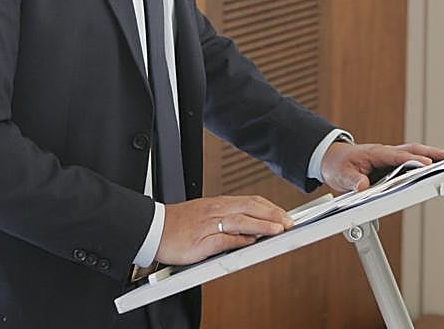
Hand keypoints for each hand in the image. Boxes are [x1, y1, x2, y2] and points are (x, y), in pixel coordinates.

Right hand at [155, 195, 293, 265]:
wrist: (153, 228)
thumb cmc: (179, 224)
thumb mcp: (207, 216)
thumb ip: (229, 221)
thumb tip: (251, 231)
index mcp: (219, 204)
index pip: (251, 201)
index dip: (271, 208)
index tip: (285, 215)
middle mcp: (217, 210)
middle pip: (250, 207)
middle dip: (273, 215)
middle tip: (289, 222)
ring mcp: (209, 224)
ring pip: (241, 220)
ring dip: (262, 225)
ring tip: (278, 230)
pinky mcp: (200, 240)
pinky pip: (223, 238)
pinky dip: (239, 240)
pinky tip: (251, 243)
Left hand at [320, 142, 443, 192]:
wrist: (332, 158)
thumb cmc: (337, 164)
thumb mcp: (340, 175)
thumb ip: (352, 180)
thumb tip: (364, 186)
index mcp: (374, 153)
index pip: (396, 156)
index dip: (412, 160)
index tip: (426, 165)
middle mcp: (385, 153)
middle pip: (411, 150)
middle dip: (430, 153)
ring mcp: (389, 158)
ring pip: (413, 154)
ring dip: (430, 155)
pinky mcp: (391, 164)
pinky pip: (409, 161)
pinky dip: (423, 161)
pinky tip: (435, 166)